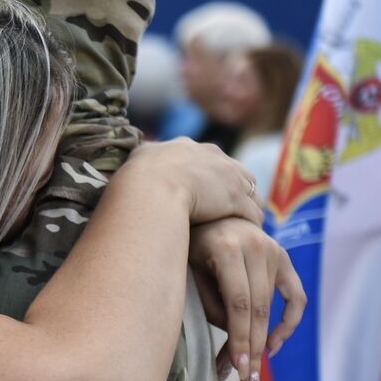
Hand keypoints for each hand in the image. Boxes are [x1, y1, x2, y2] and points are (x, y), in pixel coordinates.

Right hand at [125, 138, 262, 225]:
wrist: (150, 190)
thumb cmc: (134, 183)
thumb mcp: (134, 165)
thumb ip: (139, 166)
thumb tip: (130, 171)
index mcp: (182, 148)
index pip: (203, 157)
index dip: (204, 174)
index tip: (202, 189)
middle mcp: (207, 155)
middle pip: (229, 169)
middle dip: (231, 185)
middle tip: (226, 205)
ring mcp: (225, 175)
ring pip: (246, 189)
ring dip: (245, 204)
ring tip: (243, 221)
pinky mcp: (235, 198)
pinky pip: (250, 211)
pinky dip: (250, 221)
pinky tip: (248, 233)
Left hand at [190, 218, 305, 380]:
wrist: (207, 208)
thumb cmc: (188, 244)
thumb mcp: (189, 268)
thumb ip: (212, 303)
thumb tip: (233, 343)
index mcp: (227, 248)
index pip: (239, 304)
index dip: (239, 338)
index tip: (236, 368)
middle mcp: (257, 247)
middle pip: (258, 309)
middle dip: (251, 348)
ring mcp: (274, 251)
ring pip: (272, 307)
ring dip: (261, 343)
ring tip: (249, 371)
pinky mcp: (284, 258)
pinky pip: (295, 297)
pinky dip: (287, 322)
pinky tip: (272, 345)